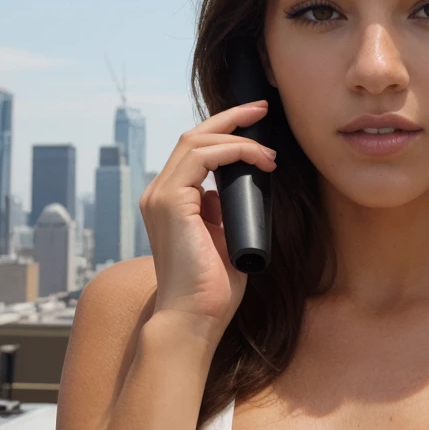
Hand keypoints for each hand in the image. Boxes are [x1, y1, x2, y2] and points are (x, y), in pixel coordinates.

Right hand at [139, 101, 276, 344]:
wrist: (195, 320)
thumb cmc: (213, 288)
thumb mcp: (223, 236)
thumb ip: (223, 210)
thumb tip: (234, 188)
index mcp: (171, 200)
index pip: (194, 150)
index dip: (225, 131)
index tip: (256, 123)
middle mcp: (159, 193)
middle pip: (193, 136)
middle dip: (230, 118)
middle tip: (262, 109)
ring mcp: (161, 196)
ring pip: (196, 141)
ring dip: (237, 137)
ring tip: (269, 148)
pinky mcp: (170, 202)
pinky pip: (202, 158)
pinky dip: (232, 151)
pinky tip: (257, 159)